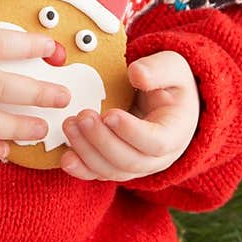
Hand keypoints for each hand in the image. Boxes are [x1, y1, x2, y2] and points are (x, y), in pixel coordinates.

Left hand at [59, 50, 199, 181]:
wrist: (166, 101)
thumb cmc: (170, 84)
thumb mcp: (173, 68)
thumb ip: (158, 70)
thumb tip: (137, 74)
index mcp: (175, 133)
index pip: (156, 142)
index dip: (132, 132)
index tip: (109, 114)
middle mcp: (158, 157)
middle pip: (130, 160)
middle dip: (102, 141)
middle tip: (82, 116)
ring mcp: (138, 165)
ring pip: (112, 170)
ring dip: (88, 151)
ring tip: (69, 125)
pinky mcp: (118, 165)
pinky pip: (100, 173)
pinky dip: (82, 169)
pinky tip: (66, 158)